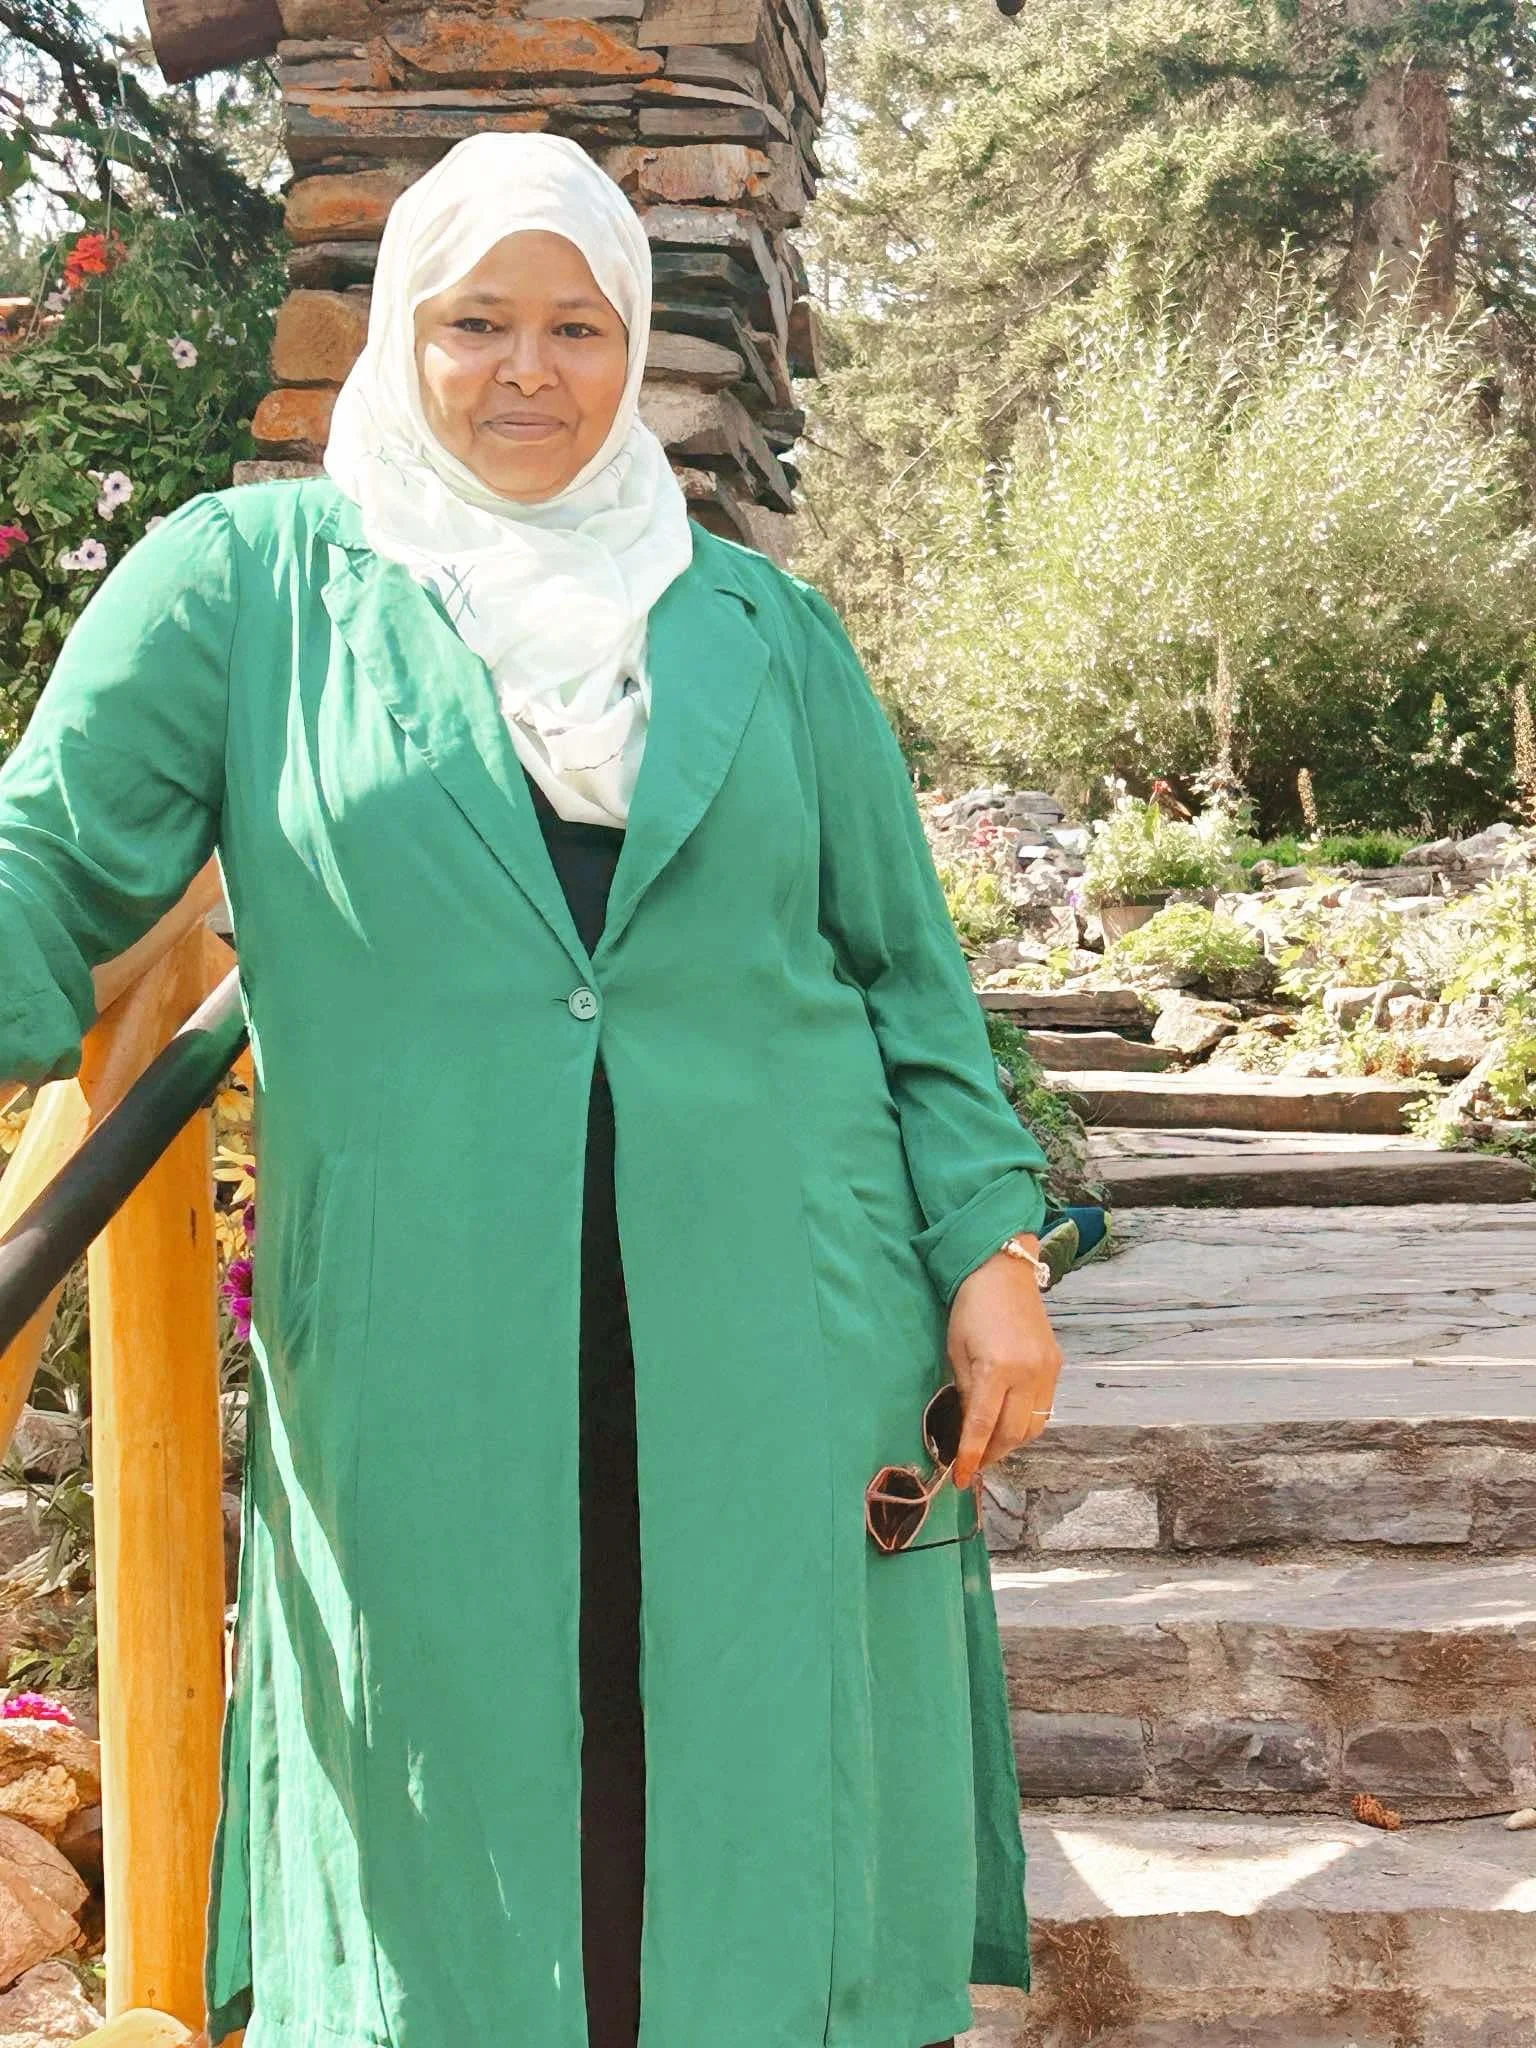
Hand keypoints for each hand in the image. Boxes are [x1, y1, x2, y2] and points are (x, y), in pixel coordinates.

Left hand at [945, 1242, 1063, 1488]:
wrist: (1004, 1271)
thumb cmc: (970, 1307)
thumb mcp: (956, 1349)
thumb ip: (965, 1390)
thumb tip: (969, 1426)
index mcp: (997, 1367)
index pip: (982, 1425)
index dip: (971, 1456)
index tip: (960, 1479)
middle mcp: (1028, 1373)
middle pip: (1013, 1433)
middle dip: (991, 1454)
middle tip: (973, 1465)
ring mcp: (1047, 1370)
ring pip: (1033, 1426)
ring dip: (1011, 1442)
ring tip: (990, 1448)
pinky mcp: (1056, 1366)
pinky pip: (1044, 1408)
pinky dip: (1026, 1423)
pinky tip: (1009, 1424)